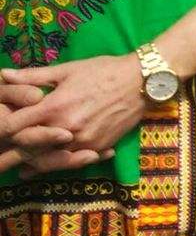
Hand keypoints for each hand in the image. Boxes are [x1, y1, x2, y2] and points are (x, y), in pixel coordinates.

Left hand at [0, 55, 150, 176]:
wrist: (142, 82)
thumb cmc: (103, 71)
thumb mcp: (67, 70)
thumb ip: (33, 76)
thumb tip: (4, 75)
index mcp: (53, 108)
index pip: (14, 126)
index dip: (3, 128)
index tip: (2, 126)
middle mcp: (65, 130)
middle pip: (28, 149)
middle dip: (16, 149)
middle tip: (10, 149)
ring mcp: (82, 142)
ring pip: (48, 162)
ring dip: (35, 162)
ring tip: (26, 165)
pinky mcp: (98, 149)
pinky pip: (72, 162)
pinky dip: (60, 163)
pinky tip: (52, 161)